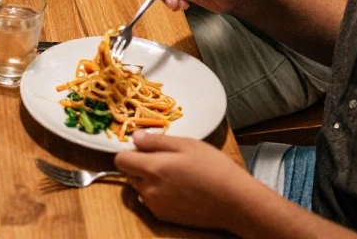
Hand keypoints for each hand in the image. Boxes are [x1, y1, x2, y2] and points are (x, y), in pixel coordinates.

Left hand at [114, 131, 259, 231]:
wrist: (235, 202)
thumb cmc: (214, 168)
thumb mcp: (187, 145)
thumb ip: (156, 141)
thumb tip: (134, 138)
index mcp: (152, 169)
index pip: (120, 160)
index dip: (130, 152)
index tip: (145, 149)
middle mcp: (148, 190)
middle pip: (129, 174)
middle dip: (140, 166)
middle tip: (165, 160)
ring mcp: (155, 206)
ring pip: (139, 188)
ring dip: (148, 181)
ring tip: (175, 176)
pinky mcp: (164, 217)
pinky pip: (150, 201)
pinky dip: (157, 195)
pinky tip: (179, 190)